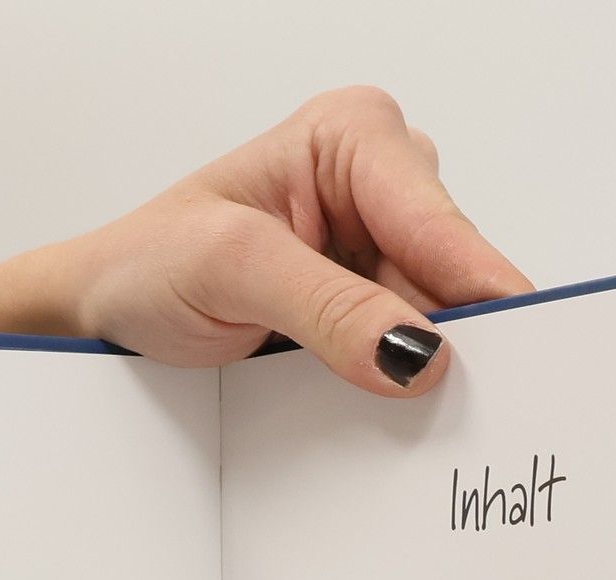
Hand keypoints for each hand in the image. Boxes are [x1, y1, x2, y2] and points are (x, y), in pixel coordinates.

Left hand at [0, 87, 531, 397]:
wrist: (104, 314)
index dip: (478, 292)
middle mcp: (380, 182)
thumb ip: (328, 306)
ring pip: (438, 320)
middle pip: (453, 275)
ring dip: (417, 368)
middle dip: (446, 337)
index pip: (440, 223)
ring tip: (385, 406)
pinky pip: (408, 349)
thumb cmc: (147, 265)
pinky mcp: (366, 304)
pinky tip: (381, 407)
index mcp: (354, 136)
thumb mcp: (231, 271)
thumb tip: (414, 351)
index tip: (511, 353)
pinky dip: (396, 383)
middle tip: (445, 403)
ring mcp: (378, 247)